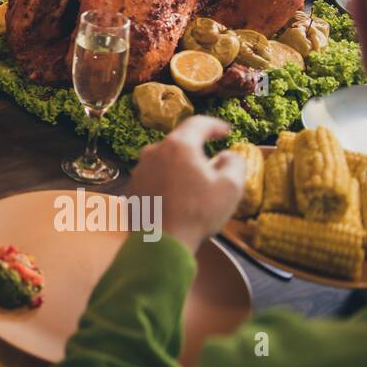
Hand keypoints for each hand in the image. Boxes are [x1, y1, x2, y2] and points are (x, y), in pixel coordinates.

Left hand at [128, 115, 246, 251]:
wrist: (162, 243)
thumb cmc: (198, 213)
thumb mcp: (230, 187)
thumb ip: (234, 163)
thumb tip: (228, 156)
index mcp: (178, 145)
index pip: (198, 124)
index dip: (215, 125)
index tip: (225, 131)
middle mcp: (154, 152)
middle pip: (179, 143)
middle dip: (197, 151)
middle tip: (212, 165)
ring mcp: (139, 170)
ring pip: (165, 161)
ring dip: (180, 169)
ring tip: (194, 187)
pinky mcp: (132, 188)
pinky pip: (154, 178)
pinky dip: (166, 183)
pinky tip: (177, 200)